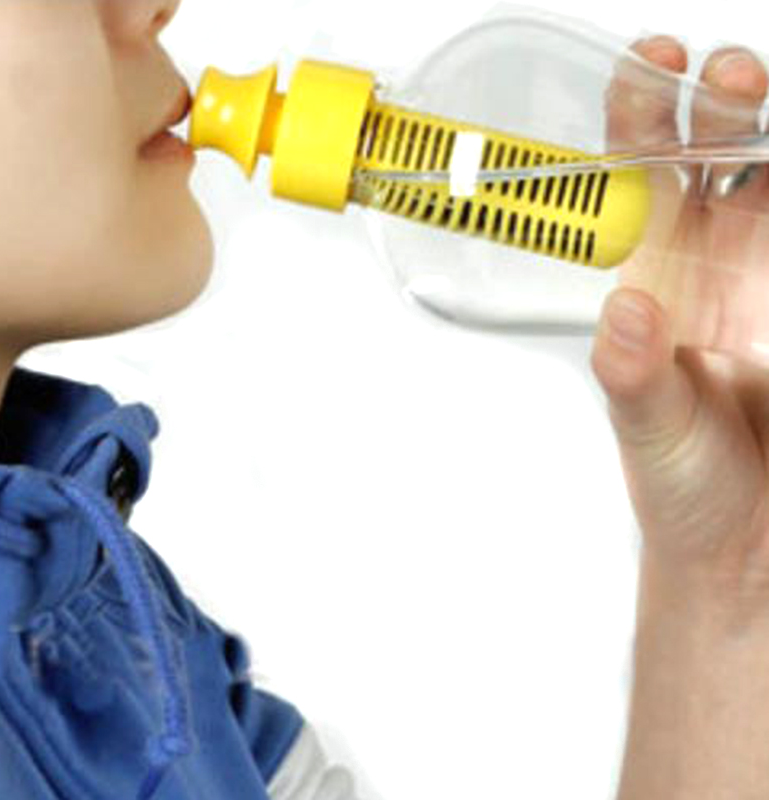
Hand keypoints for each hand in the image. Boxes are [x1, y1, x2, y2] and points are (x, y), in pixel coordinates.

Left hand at [592, 36, 768, 616]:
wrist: (744, 543)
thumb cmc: (682, 486)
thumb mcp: (650, 429)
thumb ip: (635, 375)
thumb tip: (626, 313)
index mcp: (651, 282)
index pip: (636, 182)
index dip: (640, 118)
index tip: (650, 66)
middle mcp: (709, 264)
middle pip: (713, 156)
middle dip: (718, 104)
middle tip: (728, 79)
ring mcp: (768, 273)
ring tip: (766, 104)